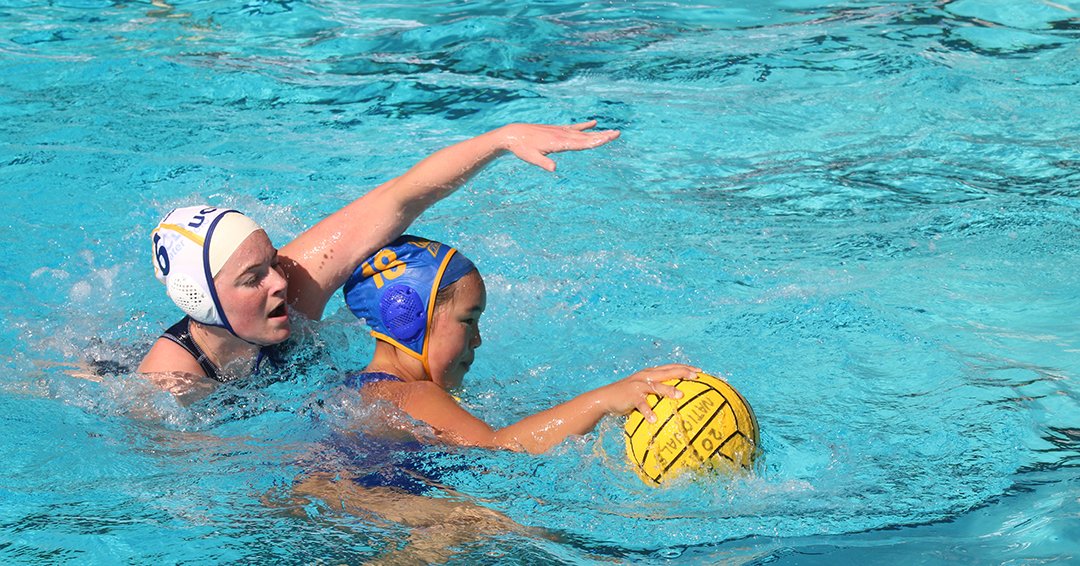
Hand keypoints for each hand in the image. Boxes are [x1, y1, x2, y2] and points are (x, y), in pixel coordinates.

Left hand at [498, 120, 619, 171]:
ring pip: (583, 133)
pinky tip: (594, 123)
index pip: (580, 143)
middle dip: (602, 136)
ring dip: (598, 132)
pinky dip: (584, 126)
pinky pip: (574, 128)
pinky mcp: (558, 130)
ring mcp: (561, 131)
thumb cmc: (522, 148)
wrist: (513, 134)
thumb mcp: (531, 158)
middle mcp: (562, 135)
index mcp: (558, 142)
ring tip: (611, 131)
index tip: (607, 138)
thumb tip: (553, 169)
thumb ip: (543, 162)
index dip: (595, 141)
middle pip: (586, 137)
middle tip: (617, 133)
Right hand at [600, 364, 701, 422]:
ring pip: (656, 386)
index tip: (700, 371)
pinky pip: (642, 404)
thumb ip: (656, 392)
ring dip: (668, 390)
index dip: (685, 367)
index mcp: (651, 373)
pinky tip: (654, 419)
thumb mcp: (643, 389)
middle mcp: (646, 376)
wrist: (606, 397)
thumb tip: (675, 401)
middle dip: (683, 373)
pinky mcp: (632, 396)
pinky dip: (648, 411)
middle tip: (696, 377)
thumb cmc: (628, 396)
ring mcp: (639, 385)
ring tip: (680, 396)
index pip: (671, 367)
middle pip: (668, 372)